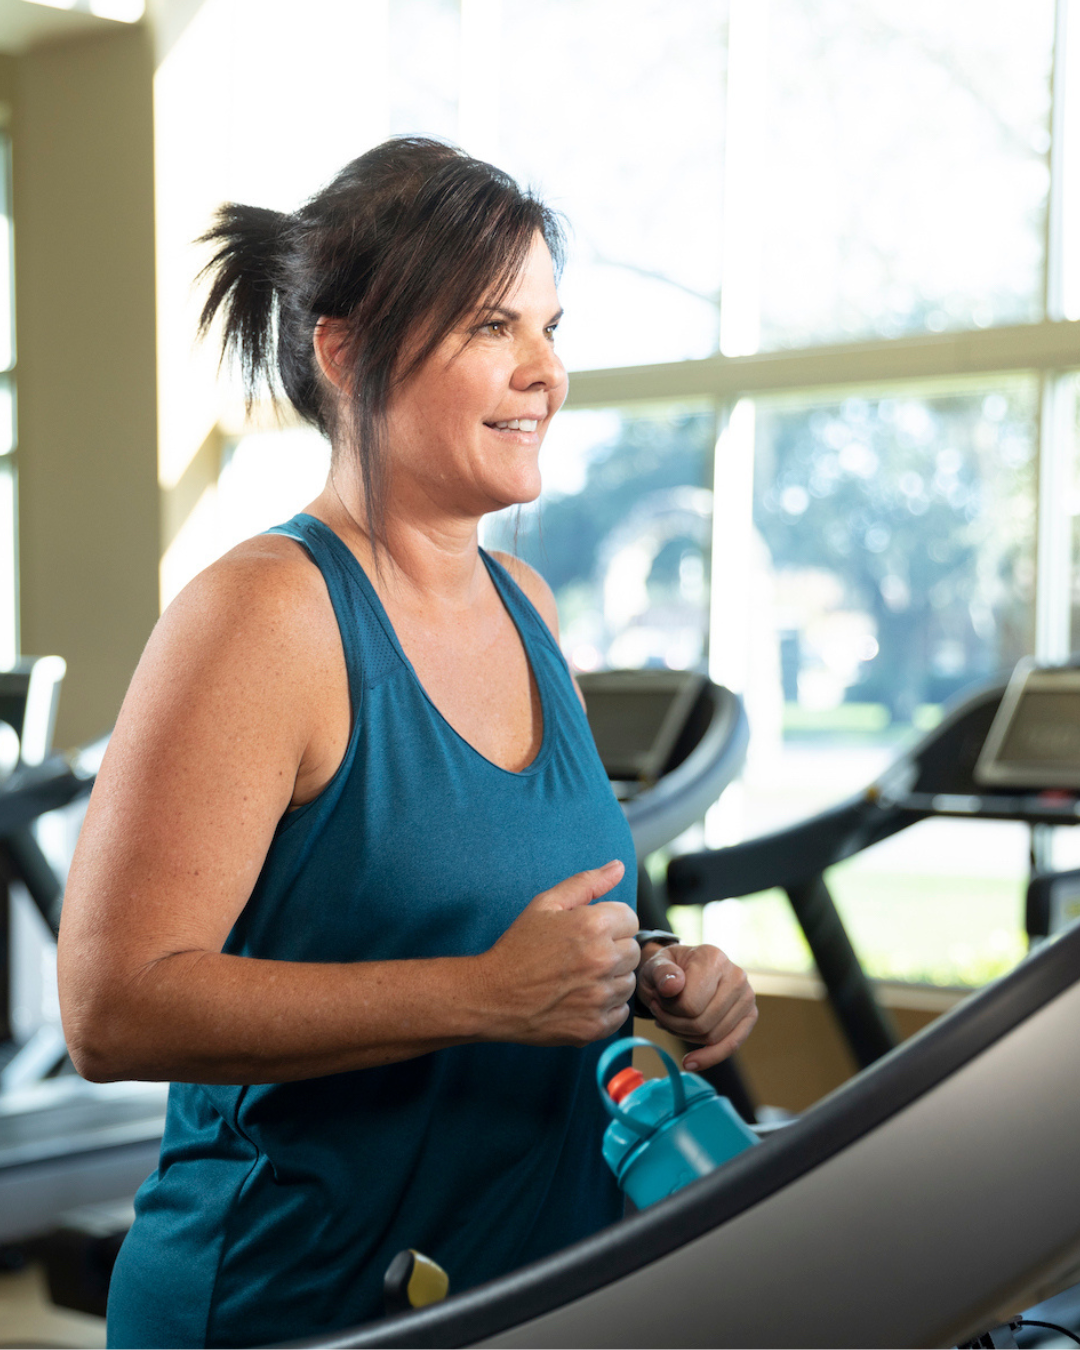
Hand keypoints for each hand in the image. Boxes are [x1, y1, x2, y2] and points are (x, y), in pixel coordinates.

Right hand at [476, 861, 638, 1047]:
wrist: (493, 996)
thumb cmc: (518, 948)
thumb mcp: (546, 904)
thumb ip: (586, 883)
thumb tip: (618, 867)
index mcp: (593, 925)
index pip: (631, 919)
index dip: (609, 924)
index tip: (588, 933)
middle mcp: (602, 960)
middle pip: (632, 951)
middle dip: (612, 950)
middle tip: (581, 956)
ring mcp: (600, 995)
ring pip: (628, 982)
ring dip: (610, 979)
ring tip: (579, 978)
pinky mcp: (596, 1026)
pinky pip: (621, 1011)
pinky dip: (605, 1007)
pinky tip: (580, 999)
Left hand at [637, 943, 756, 1071]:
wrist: (678, 972)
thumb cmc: (666, 971)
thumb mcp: (654, 966)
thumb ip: (661, 973)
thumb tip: (673, 986)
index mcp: (713, 958)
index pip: (690, 1004)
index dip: (668, 1009)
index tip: (657, 999)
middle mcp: (736, 975)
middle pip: (702, 1023)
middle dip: (674, 1024)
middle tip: (660, 1012)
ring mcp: (747, 996)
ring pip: (712, 1037)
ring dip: (684, 1035)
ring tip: (671, 1020)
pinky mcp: (749, 1015)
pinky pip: (731, 1045)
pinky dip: (709, 1057)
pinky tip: (690, 1063)